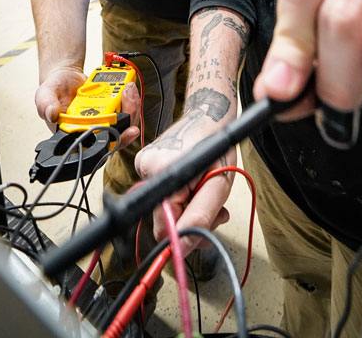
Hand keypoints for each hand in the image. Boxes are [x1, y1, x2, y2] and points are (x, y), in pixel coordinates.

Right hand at [34, 67, 140, 148]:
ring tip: (129, 89)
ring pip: (125, 122)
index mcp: (75, 134)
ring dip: (132, 106)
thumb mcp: (45, 94)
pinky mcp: (111, 109)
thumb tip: (51, 113)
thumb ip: (45, 104)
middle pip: (118, 135)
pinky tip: (128, 87)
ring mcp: (103, 120)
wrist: (65, 76)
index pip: (97, 146)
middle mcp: (92, 130)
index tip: (127, 131)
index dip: (115, 142)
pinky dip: (130, 99)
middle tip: (129, 97)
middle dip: (129, 117)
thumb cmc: (55, 89)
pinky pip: (126, 109)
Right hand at [135, 112, 234, 252]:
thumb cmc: (217, 144)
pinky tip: (195, 184)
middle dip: (191, 220)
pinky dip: (182, 196)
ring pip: (165, 209)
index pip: (163, 228)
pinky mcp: (147, 165)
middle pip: (163, 220)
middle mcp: (145, 169)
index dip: (187, 232)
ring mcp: (143, 166)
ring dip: (189, 208)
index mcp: (161, 173)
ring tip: (207, 192)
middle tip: (215, 209)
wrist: (210, 115)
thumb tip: (181, 246)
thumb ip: (201, 216)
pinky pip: (163, 195)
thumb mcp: (218, 184)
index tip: (206, 225)